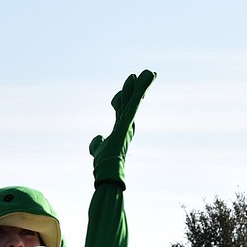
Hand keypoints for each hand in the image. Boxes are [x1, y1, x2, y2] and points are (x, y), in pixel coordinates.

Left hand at [89, 70, 155, 185]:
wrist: (108, 173)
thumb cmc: (104, 165)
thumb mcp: (97, 150)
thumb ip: (97, 144)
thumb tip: (98, 138)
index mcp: (120, 131)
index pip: (121, 112)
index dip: (120, 101)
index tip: (119, 92)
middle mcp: (127, 126)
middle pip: (130, 103)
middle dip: (135, 89)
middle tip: (142, 75)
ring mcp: (128, 124)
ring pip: (135, 101)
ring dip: (142, 86)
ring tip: (150, 72)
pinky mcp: (128, 122)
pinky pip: (135, 103)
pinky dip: (140, 90)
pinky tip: (145, 79)